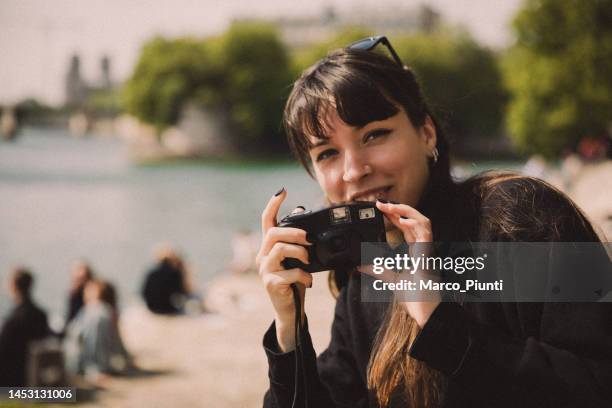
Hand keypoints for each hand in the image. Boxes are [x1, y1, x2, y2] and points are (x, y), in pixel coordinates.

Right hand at [256, 188, 311, 351]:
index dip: (273, 204)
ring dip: (299, 252)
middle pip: (273, 233)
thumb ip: (297, 239)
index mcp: (269, 247)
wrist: (291, 309)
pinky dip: (303, 275)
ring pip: (279, 249)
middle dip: (294, 232)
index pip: (266, 221)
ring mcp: (264, 270)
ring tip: (308, 260)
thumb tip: (300, 211)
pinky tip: (309, 280)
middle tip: (309, 239)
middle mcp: (262, 256)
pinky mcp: (271, 283)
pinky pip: (289, 272)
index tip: (282, 191)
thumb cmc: (295, 282)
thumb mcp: (298, 258)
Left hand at [375, 200, 439, 327]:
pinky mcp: (428, 252)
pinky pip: (426, 232)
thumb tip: (360, 266)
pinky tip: (402, 220)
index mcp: (417, 251)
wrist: (425, 309)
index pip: (407, 227)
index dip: (396, 216)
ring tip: (389, 207)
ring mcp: (427, 249)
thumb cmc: (415, 296)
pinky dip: (414, 223)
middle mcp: (423, 247)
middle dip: (398, 209)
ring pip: (423, 220)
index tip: (380, 209)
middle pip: (414, 220)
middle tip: (380, 203)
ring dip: (406, 211)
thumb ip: (378, 270)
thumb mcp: (391, 279)